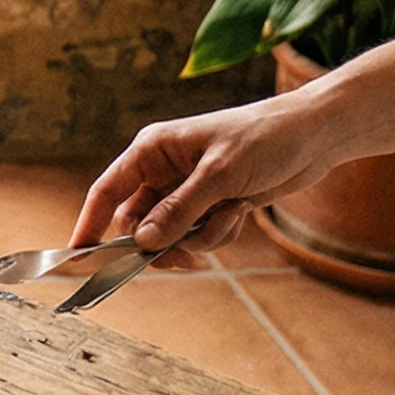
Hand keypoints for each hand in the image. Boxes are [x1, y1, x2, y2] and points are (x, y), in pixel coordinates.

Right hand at [70, 95, 344, 263]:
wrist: (315, 136)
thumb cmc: (264, 139)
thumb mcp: (219, 175)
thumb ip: (179, 211)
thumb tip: (143, 243)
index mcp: (152, 151)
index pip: (106, 192)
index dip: (89, 224)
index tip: (79, 255)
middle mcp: (163, 171)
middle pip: (138, 222)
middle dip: (161, 241)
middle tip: (179, 258)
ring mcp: (187, 190)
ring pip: (171, 234)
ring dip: (199, 237)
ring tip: (229, 217)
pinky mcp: (211, 205)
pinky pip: (199, 236)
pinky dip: (218, 233)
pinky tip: (240, 212)